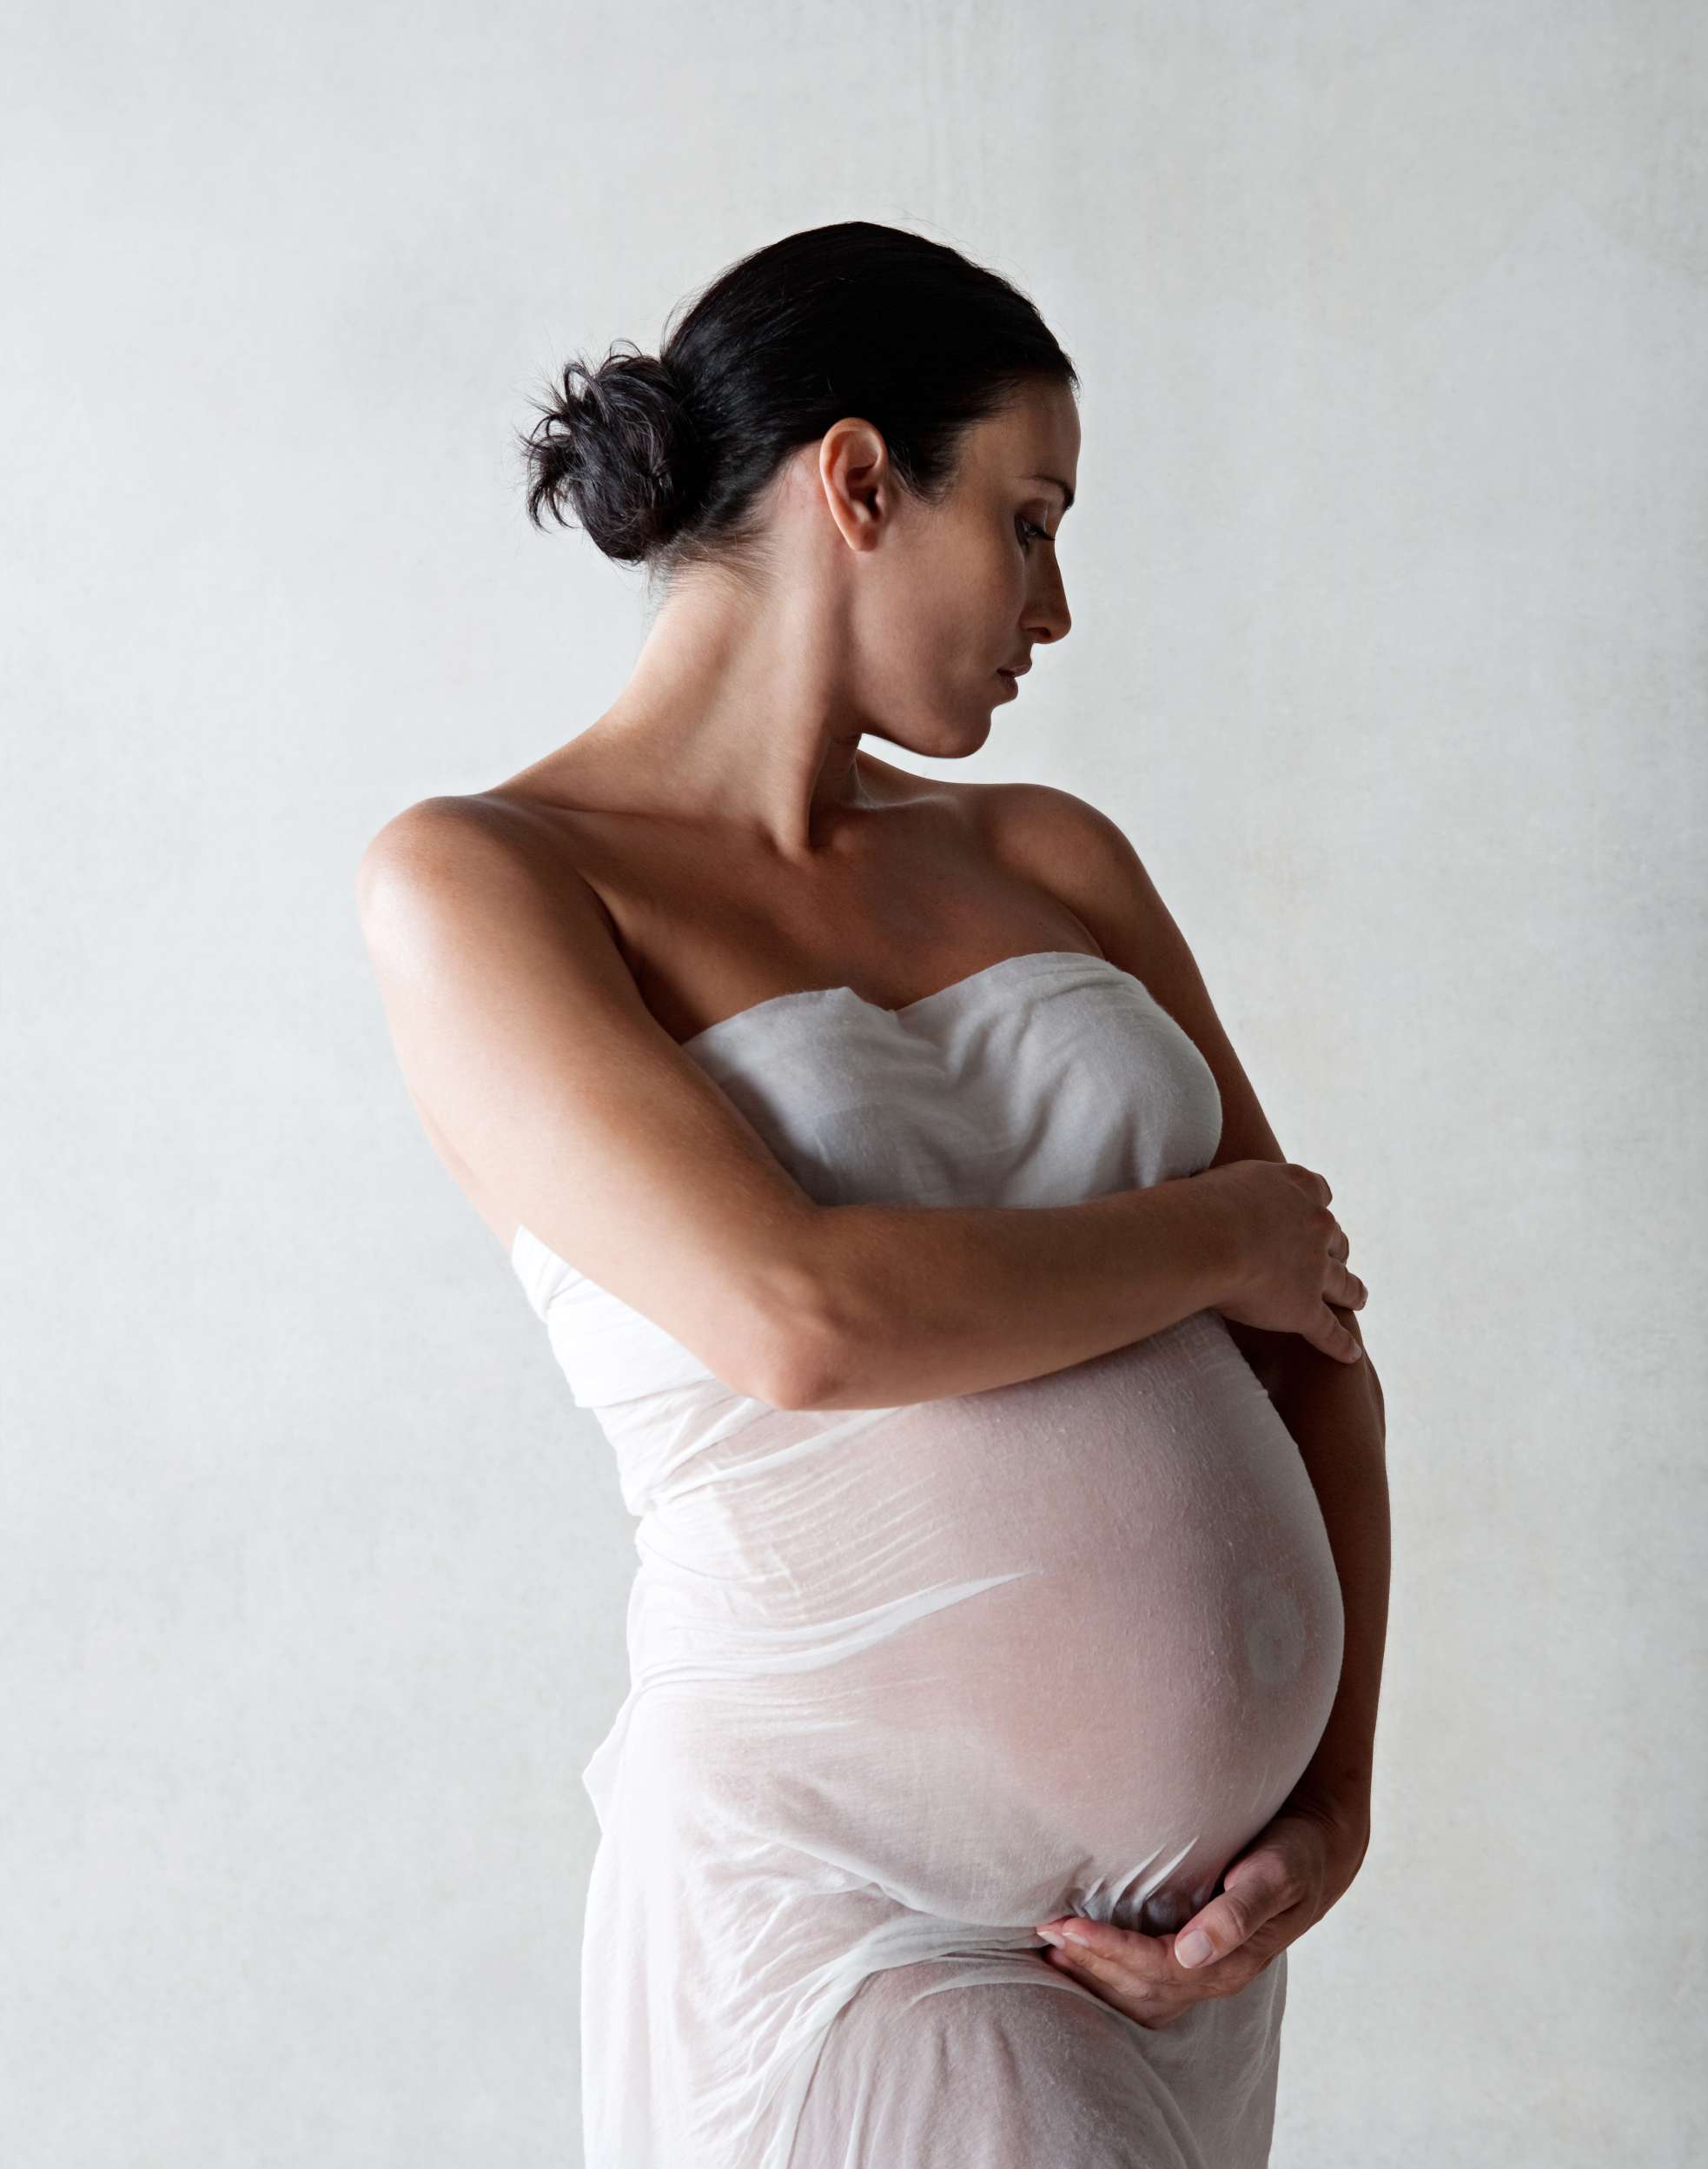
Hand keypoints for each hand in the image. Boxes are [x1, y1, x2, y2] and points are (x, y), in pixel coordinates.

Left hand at [1031, 1798, 1368, 2029]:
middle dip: (1090, 1962)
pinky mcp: (1198, 1958)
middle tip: (1042, 1930)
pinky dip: (1111, 1977)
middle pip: (1140, 1987)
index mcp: (1231, 1959)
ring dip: (1095, 1976)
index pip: (1155, 1967)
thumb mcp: (1275, 1873)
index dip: (1108, 1949)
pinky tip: (1084, 1956)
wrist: (1319, 1852)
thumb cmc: (1294, 1854)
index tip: (1067, 1925)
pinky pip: (1147, 1985)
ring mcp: (1206, 1971)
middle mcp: (1214, 1974)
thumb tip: (1192, 1953)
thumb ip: (1237, 1912)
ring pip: (1140, 1995)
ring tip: (1051, 1951)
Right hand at [1199, 1159, 1367, 1364]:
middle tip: (1331, 1259)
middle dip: (1334, 1249)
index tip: (1313, 1212)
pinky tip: (1351, 1355)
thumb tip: (1220, 1201)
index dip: (1315, 1206)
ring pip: (1343, 1283)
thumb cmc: (1200, 1205)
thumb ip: (1239, 1191)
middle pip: (1335, 1238)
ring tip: (1358, 1299)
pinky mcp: (1306, 1308)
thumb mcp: (1225, 1181)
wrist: (1204, 1238)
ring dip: (1352, 1292)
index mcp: (1296, 1188)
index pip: (1318, 1192)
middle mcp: (1316, 1224)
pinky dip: (1341, 1344)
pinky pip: (1329, 1330)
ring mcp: (1315, 1268)